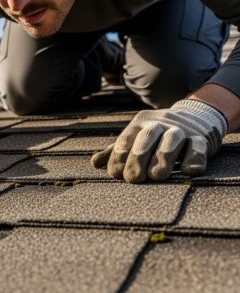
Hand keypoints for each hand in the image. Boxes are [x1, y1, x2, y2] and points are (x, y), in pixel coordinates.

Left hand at [91, 99, 227, 182]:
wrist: (194, 117)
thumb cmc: (157, 136)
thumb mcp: (137, 139)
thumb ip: (117, 151)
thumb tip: (94, 163)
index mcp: (140, 123)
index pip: (126, 138)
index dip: (119, 156)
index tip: (115, 174)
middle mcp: (160, 123)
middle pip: (147, 136)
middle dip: (138, 157)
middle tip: (133, 179)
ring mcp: (181, 129)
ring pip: (172, 138)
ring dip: (164, 157)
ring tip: (157, 177)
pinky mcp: (202, 138)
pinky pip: (198, 146)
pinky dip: (195, 157)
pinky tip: (188, 171)